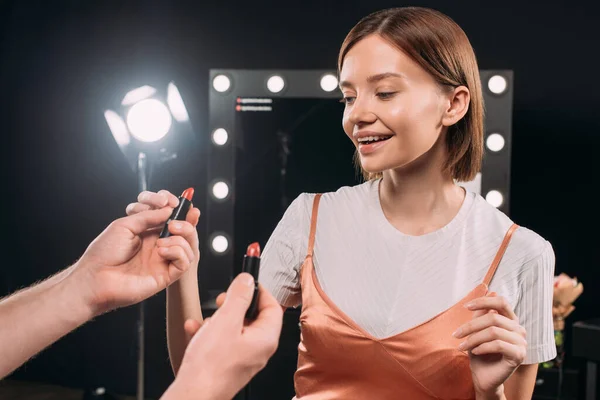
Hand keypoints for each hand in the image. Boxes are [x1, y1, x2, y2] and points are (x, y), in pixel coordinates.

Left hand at [72, 192, 199, 315]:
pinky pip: (184, 262)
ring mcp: (162, 261)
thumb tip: (169, 210)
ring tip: (163, 238)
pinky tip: (162, 251)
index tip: (174, 201)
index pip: (172, 219)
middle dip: (186, 222)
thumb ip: (148, 216)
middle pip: (185, 232)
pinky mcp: (166, 276)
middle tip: (174, 222)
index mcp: (148, 233)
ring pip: (188, 246)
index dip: (177, 209)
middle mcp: (158, 246)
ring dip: (181, 237)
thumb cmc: (104, 252)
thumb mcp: (125, 225)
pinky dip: (178, 252)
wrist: (94, 278)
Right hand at [163, 273, 282, 399]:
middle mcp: (257, 349)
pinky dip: (208, 332)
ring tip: (206, 319)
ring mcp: (242, 357)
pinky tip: (195, 329)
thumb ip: (239, 297)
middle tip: (223, 301)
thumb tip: (247, 281)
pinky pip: (220, 340)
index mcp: (265, 339)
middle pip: (252, 316)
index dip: (259, 292)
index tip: (245, 283)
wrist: (193, 394)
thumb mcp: (226, 321)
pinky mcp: (226, 363)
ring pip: (233, 327)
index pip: (273, 307)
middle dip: (234, 305)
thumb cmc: (211, 367)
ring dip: (217, 318)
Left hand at [453, 292, 526, 397]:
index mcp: (510, 320)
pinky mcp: (519, 355)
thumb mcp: (476, 331)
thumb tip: (487, 292)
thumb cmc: (479, 353)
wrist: (483, 378)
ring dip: (473, 339)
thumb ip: (481, 315)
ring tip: (462, 346)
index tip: (466, 306)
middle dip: (470, 326)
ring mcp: (521, 342)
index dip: (484, 301)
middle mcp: (519, 329)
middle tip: (456, 335)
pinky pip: (498, 344)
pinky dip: (482, 347)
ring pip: (493, 331)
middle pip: (493, 318)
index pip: (502, 302)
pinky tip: (474, 352)